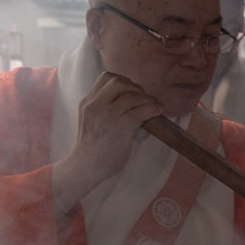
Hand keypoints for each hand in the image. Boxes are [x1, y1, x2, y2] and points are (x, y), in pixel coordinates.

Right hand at [51, 72, 164, 213]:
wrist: (86, 167)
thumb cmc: (92, 149)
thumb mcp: (94, 122)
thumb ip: (107, 110)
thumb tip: (133, 105)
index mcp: (87, 102)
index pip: (105, 78)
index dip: (123, 81)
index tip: (132, 91)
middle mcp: (95, 105)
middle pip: (119, 82)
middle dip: (135, 87)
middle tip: (144, 98)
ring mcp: (107, 115)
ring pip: (132, 96)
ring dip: (147, 99)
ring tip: (154, 105)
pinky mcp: (120, 127)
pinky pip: (141, 111)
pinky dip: (153, 108)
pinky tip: (159, 110)